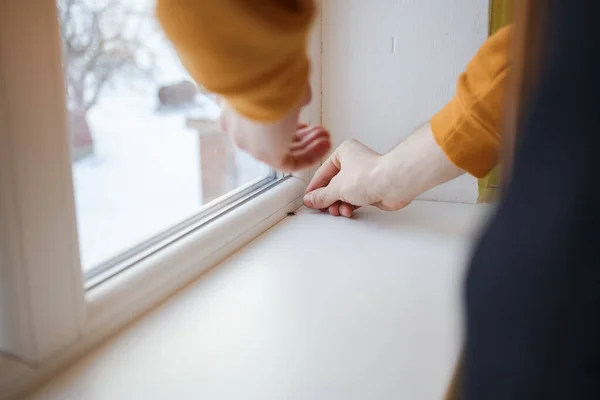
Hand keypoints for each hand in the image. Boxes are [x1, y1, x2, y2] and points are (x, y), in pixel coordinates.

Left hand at [219, 88, 330, 171]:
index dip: (284, 124)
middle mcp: (240, 130)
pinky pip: (291, 162)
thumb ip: (290, 92)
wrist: (256, 77)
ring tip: (326, 137)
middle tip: (318, 131)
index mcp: (236, 112)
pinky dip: (310, 156)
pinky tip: (324, 146)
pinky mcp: (267, 156)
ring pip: (283, 151)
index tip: (302, 122)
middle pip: (273, 140)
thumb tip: (301, 98)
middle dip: (300, 136)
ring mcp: (252, 145)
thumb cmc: (262, 72)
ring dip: (308, 146)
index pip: (260, 126)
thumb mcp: (278, 80)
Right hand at [303, 123, 463, 217]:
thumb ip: (322, 196)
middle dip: (329, 198)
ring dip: (339, 204)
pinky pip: (355, 199)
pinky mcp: (372, 188)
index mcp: (344, 152)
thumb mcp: (337, 188)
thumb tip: (312, 199)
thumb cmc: (371, 175)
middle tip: (322, 207)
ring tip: (338, 210)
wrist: (394, 184)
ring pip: (345, 193)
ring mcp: (364, 176)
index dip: (314, 187)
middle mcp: (354, 162)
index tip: (309, 199)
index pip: (323, 172)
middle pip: (334, 184)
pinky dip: (350, 206)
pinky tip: (348, 211)